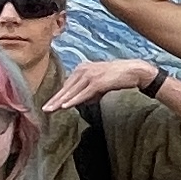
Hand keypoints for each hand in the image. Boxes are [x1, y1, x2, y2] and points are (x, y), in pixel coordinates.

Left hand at [44, 55, 161, 111]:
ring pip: (72, 91)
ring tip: (51, 110)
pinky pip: (83, 93)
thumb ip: (89, 91)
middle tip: (44, 110)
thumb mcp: (100, 84)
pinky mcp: (98, 81)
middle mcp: (83, 70)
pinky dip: (74, 100)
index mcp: (82, 69)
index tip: (50, 106)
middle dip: (55, 100)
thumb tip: (80, 102)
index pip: (67, 86)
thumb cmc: (119, 77)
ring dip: (61, 102)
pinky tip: (65, 106)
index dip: (58, 97)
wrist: (136, 71)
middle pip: (66, 88)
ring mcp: (90, 75)